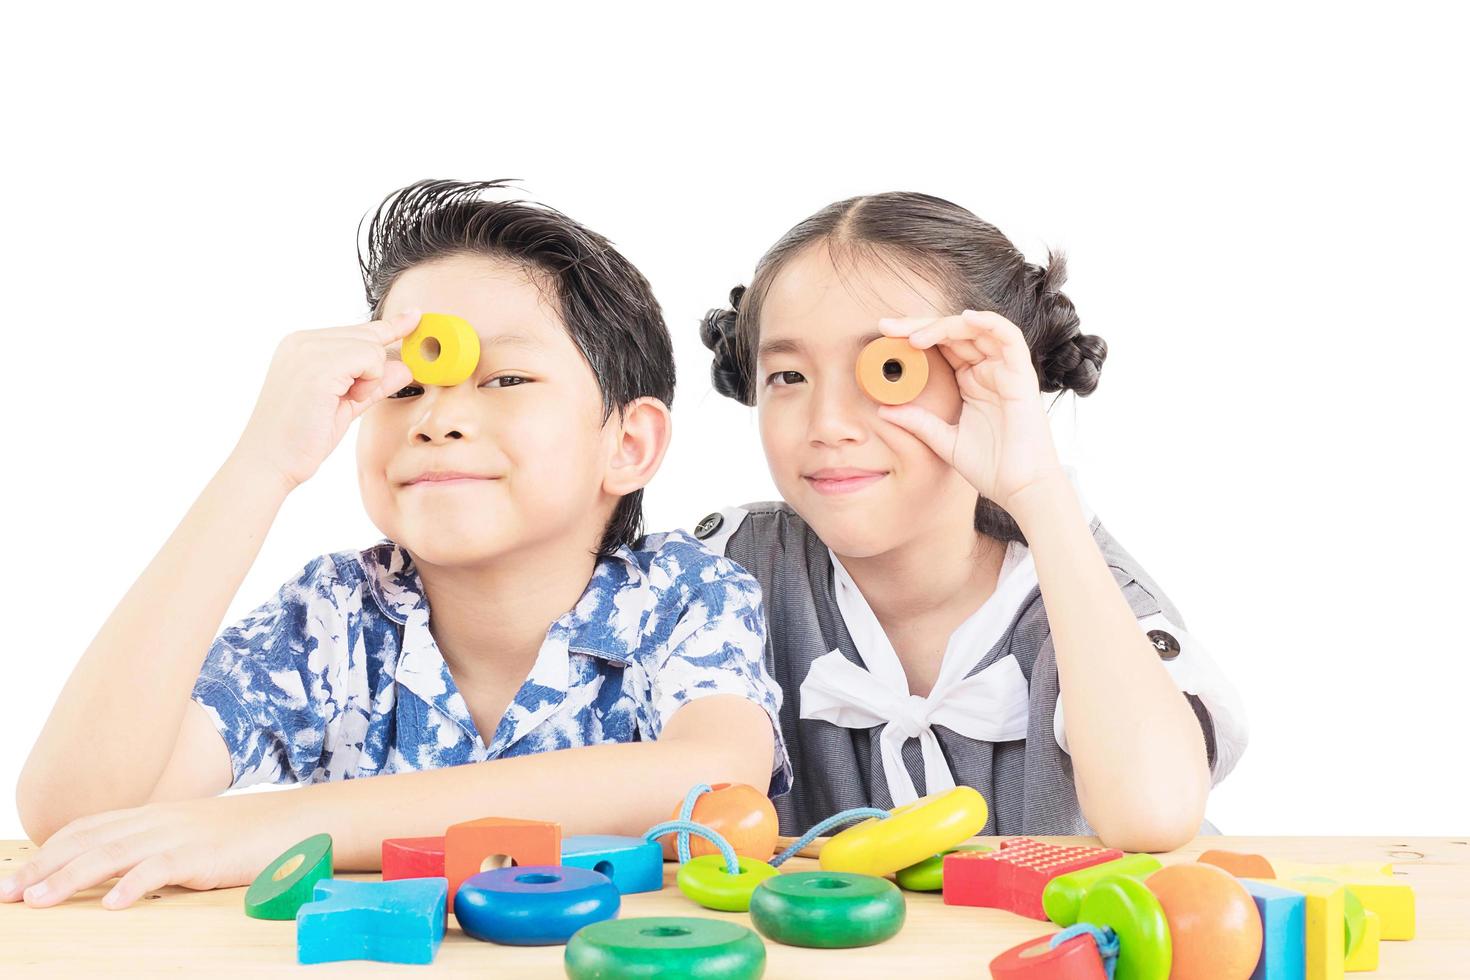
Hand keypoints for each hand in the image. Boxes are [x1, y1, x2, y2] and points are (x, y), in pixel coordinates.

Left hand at [0, 792, 306, 909]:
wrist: (297, 822)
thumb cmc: (245, 836)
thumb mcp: (191, 836)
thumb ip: (153, 846)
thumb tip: (115, 873)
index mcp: (151, 816)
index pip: (85, 829)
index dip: (45, 852)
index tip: (14, 879)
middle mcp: (157, 820)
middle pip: (86, 841)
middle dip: (41, 868)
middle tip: (6, 895)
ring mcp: (180, 835)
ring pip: (112, 854)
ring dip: (70, 879)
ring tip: (39, 902)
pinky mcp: (205, 854)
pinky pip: (162, 868)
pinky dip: (133, 885)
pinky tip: (112, 905)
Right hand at [231, 311, 419, 490]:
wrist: (269, 461)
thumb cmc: (300, 438)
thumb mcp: (345, 406)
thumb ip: (373, 384)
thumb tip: (404, 368)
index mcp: (302, 345)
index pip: (357, 331)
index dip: (390, 327)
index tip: (413, 316)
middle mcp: (303, 340)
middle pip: (369, 336)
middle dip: (372, 371)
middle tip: (346, 398)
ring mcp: (308, 348)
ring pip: (373, 347)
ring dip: (368, 380)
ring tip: (339, 401)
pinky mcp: (319, 364)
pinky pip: (370, 358)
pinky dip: (368, 383)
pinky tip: (343, 399)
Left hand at [876, 309, 1064, 511]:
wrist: (1020, 489)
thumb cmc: (991, 467)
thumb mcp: (944, 441)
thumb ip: (918, 422)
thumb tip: (883, 410)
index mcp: (971, 381)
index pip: (941, 346)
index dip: (914, 336)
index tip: (884, 335)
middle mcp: (988, 370)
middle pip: (954, 333)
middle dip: (919, 325)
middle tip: (887, 326)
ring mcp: (1006, 370)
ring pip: (977, 329)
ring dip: (945, 325)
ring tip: (915, 335)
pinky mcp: (1022, 375)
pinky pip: (1009, 337)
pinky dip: (988, 323)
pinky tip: (964, 319)